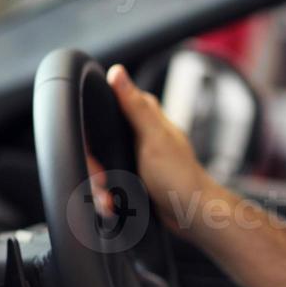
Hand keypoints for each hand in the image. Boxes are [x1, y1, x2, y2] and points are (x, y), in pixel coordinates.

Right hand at [106, 64, 213, 232]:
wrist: (192, 214)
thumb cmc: (180, 177)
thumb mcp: (154, 138)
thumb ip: (135, 107)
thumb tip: (117, 72)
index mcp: (147, 118)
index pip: (107, 108)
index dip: (92, 129)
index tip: (93, 151)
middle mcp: (140, 135)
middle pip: (99, 144)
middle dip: (95, 168)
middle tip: (102, 182)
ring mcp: (135, 157)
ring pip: (102, 167)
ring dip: (100, 187)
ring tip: (107, 200)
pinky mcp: (133, 178)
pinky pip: (110, 184)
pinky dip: (108, 196)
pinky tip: (111, 205)